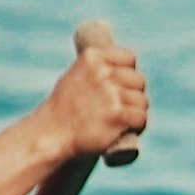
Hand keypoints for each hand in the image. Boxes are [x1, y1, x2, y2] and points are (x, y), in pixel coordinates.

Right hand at [36, 33, 149, 159]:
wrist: (52, 136)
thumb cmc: (63, 110)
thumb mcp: (75, 78)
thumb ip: (96, 70)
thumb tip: (122, 69)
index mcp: (92, 57)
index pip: (129, 58)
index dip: (129, 73)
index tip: (121, 85)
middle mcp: (103, 72)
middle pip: (139, 81)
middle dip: (133, 95)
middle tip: (119, 108)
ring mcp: (111, 94)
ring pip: (142, 101)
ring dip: (136, 113)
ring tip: (119, 121)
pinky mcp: (119, 115)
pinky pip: (142, 118)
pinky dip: (137, 127)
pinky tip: (127, 130)